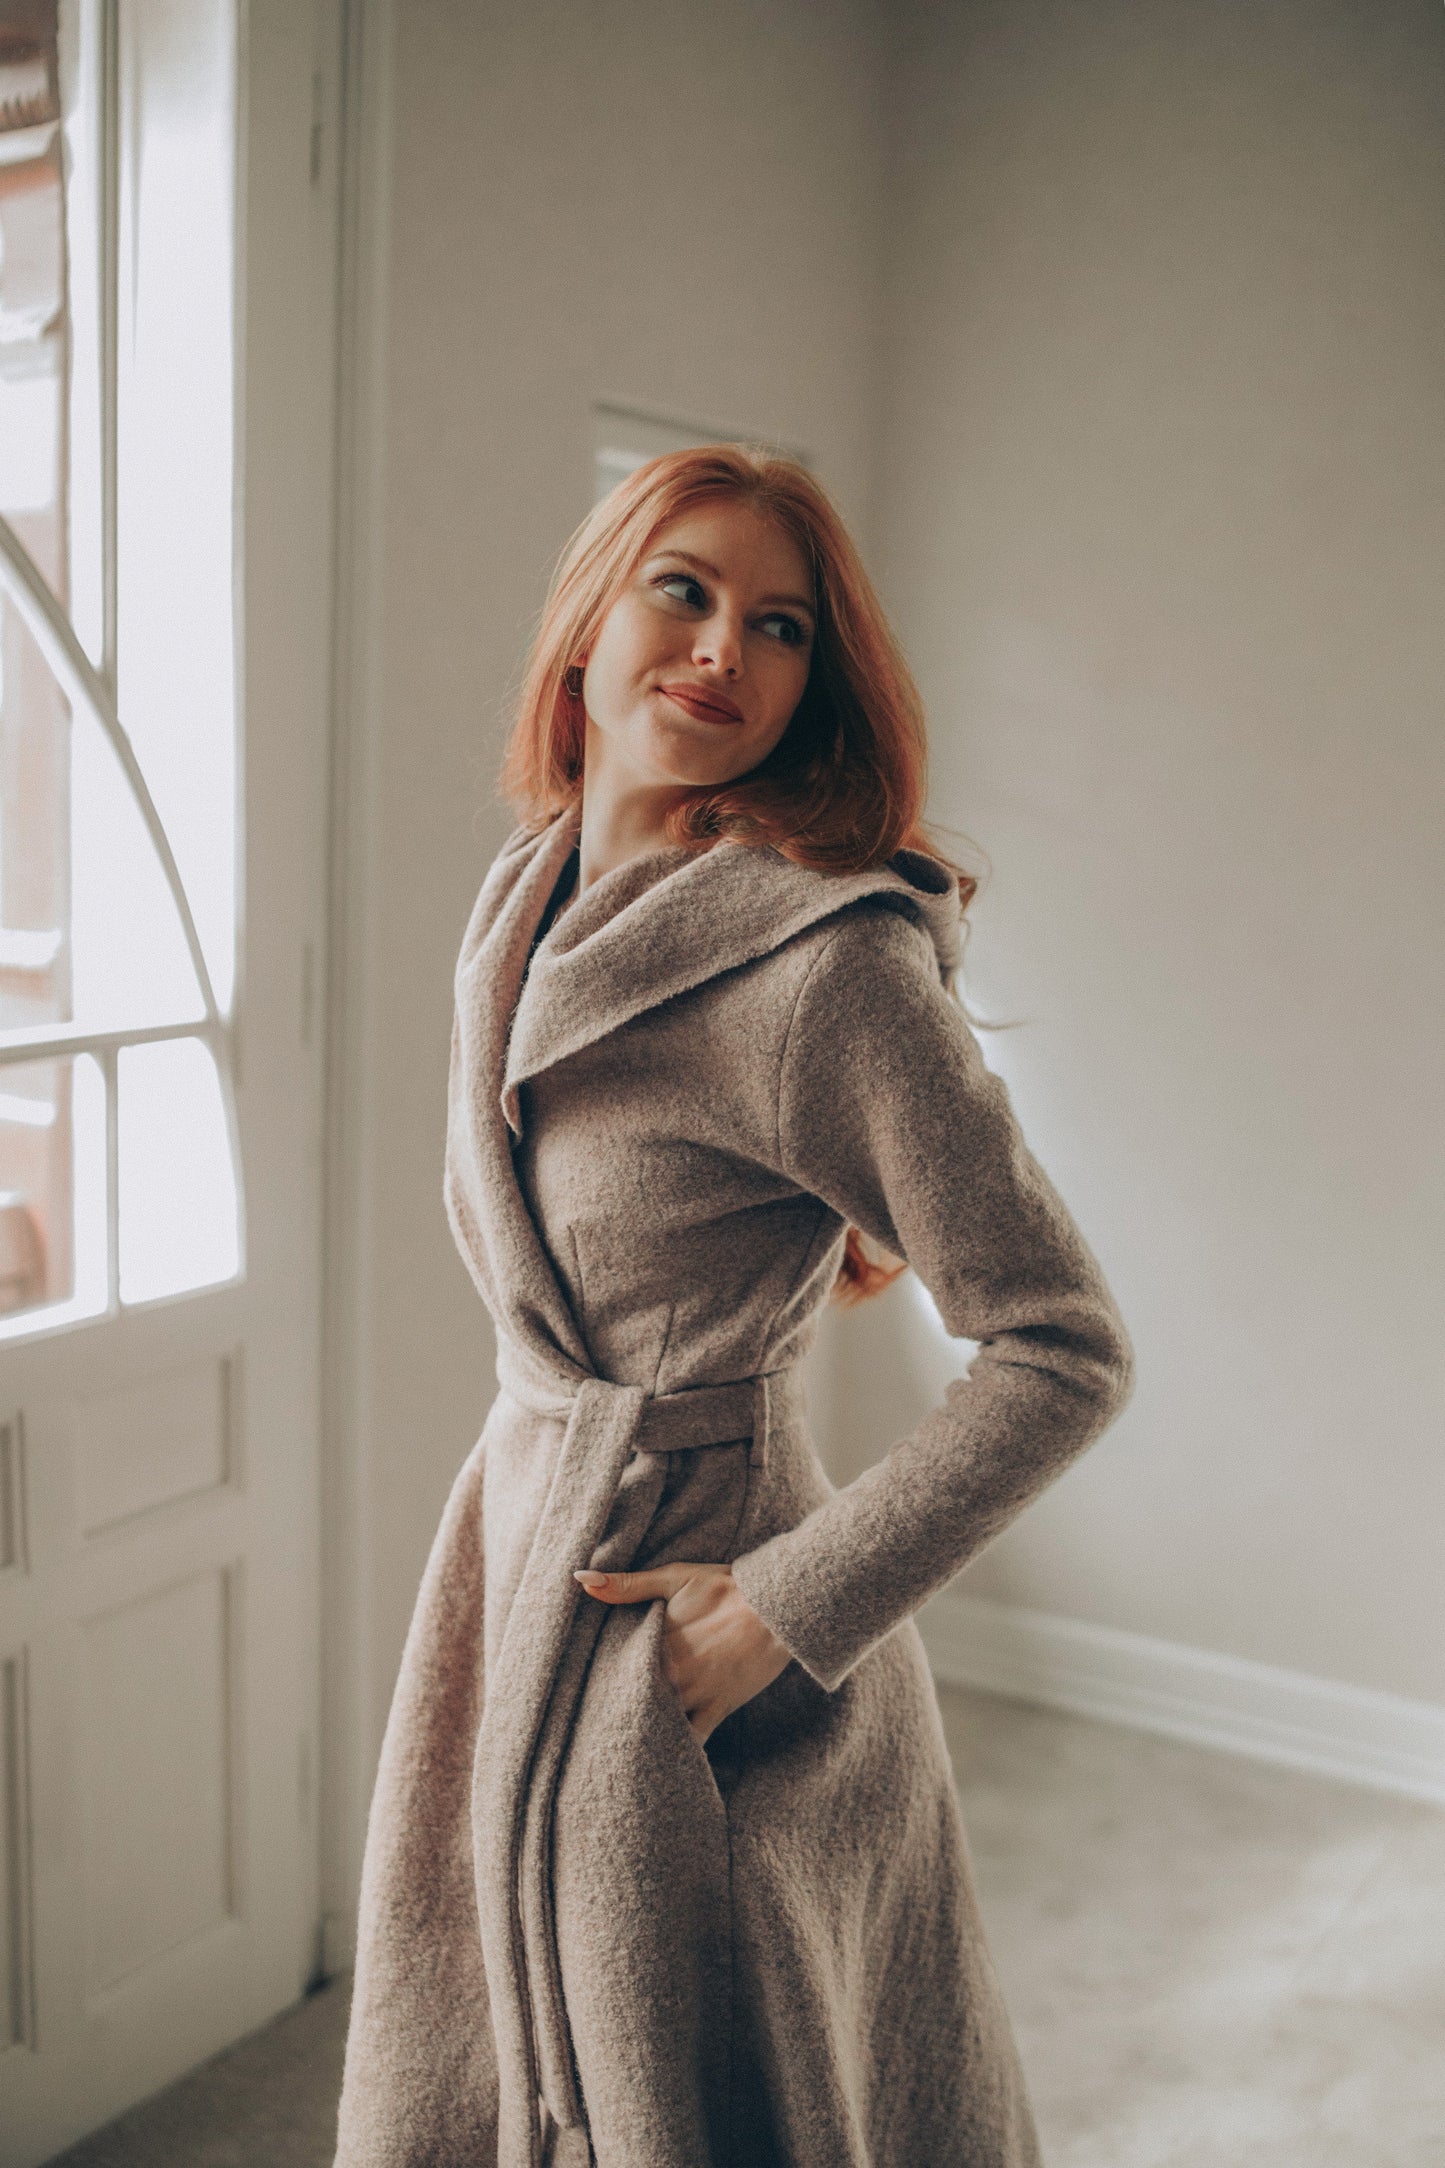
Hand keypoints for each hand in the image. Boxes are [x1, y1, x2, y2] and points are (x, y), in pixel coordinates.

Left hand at [574, 1562, 791, 1745]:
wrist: (778, 1605)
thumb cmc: (725, 1587)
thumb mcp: (675, 1577)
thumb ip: (627, 1584)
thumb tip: (580, 1580)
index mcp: (657, 1641)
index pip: (614, 1667)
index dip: (595, 1677)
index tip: (579, 1684)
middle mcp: (673, 1674)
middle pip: (631, 1698)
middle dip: (612, 1706)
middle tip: (587, 1720)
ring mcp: (696, 1695)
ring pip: (656, 1723)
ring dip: (639, 1728)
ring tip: (615, 1743)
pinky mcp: (719, 1709)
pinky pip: (693, 1740)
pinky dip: (675, 1750)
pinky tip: (657, 1759)